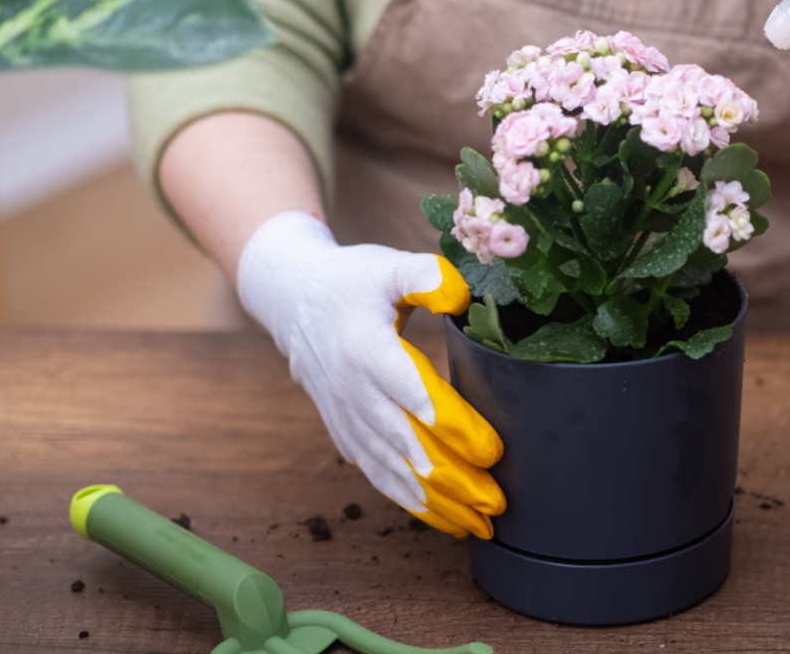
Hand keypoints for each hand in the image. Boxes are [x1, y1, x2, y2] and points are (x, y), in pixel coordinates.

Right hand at [237, 211, 504, 537]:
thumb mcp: (387, 266)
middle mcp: (354, 392)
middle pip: (407, 445)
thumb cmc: (352, 281)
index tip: (491, 450)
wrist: (292, 300)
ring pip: (392, 471)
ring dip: (436, 501)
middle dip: (453, 479)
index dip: (453, 425)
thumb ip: (426, 276)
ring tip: (480, 523)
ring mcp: (346, 418)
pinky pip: (377, 476)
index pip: (414, 395)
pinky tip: (444, 521)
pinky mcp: (344, 434)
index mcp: (368, 350)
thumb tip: (462, 296)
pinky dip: (410, 502)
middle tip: (497, 502)